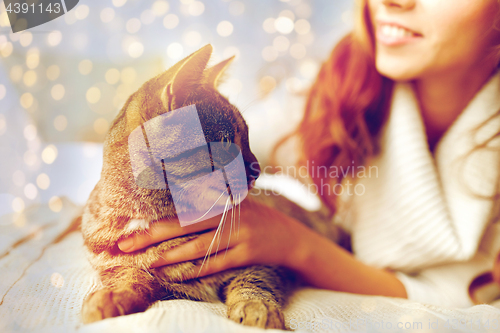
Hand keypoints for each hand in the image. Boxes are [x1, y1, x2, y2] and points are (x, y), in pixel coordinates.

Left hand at [118, 198, 312, 277]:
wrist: (290, 237)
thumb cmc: (255, 219)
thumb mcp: (235, 204)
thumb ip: (209, 204)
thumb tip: (173, 212)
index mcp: (223, 200)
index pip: (183, 209)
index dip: (157, 219)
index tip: (131, 226)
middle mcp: (229, 215)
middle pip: (184, 226)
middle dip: (152, 236)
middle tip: (125, 245)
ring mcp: (239, 235)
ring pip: (198, 247)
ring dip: (170, 256)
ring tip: (147, 262)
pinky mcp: (246, 254)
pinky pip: (215, 264)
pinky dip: (195, 270)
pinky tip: (176, 274)